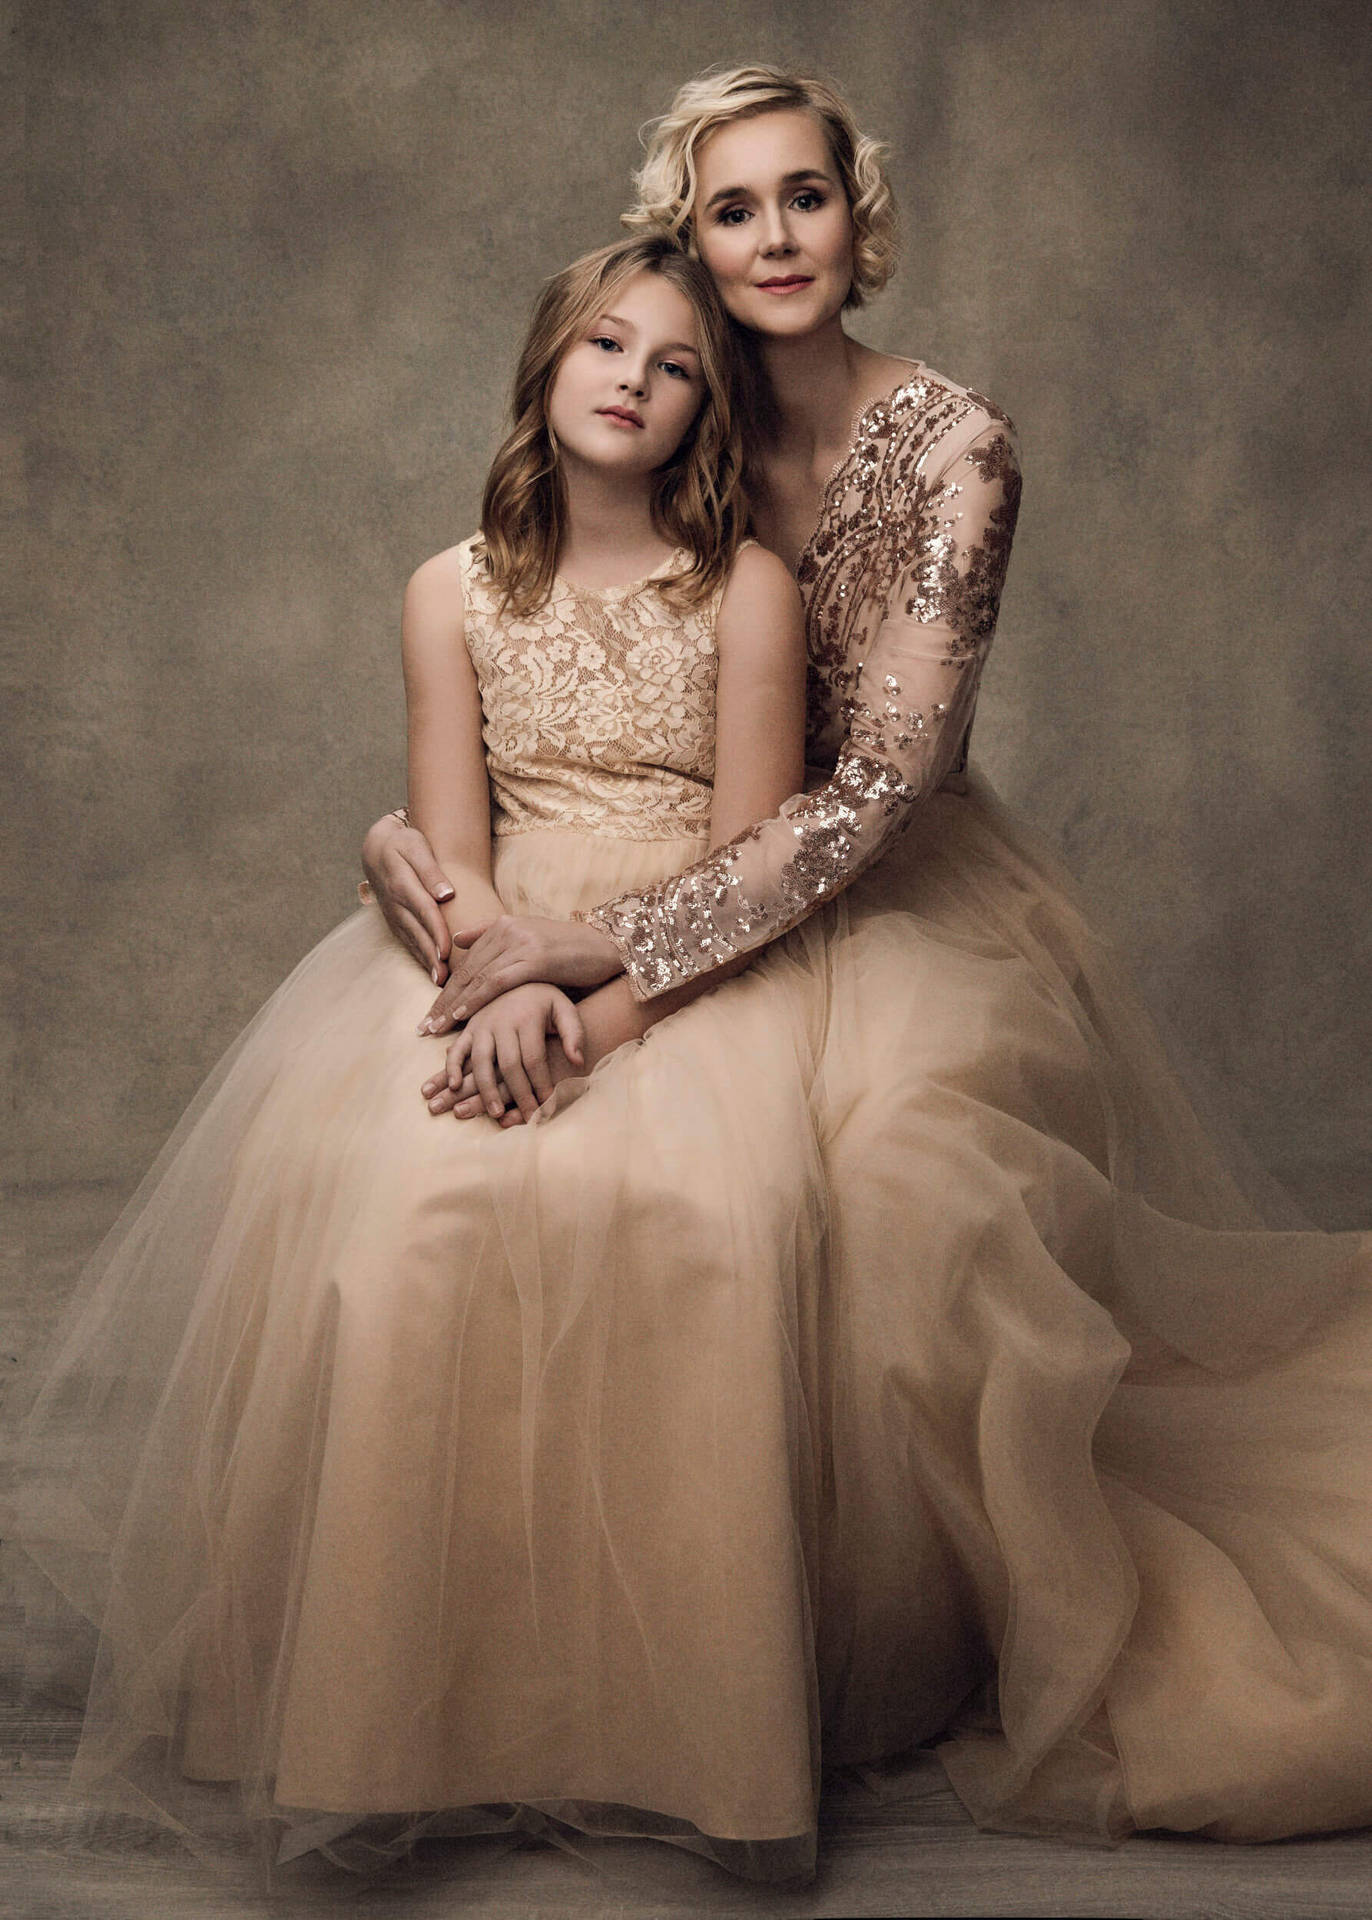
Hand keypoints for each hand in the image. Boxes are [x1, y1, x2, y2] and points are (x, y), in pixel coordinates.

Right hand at [361, 812, 455, 981]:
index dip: (435, 932)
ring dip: (425, 962)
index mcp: (402, 884)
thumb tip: (446, 894)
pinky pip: (406, 941)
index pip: (423, 911)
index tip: (447, 952)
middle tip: (446, 979)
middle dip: (431, 956)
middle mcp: (395, 904)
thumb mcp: (416, 846)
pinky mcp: (394, 921)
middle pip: (417, 933)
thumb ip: (431, 870)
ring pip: (411, 941)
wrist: (376, 849)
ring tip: (440, 982)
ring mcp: (392, 915)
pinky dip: (419, 957)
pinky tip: (431, 971)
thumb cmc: (403, 844)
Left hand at [417, 916, 620, 1035]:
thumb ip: (493, 936)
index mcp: (503, 924)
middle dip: (442, 1002)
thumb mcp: (530, 938)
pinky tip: (461, 1015)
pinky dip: (476, 1000)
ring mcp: (520, 943)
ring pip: (476, 978)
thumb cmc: (572, 951)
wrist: (609, 946)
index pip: (467, 962)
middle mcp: (508, 930)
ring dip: (452, 1006)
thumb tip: (458, 938)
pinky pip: (496, 982)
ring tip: (436, 1029)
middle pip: (466, 971)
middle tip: (424, 1028)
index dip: (445, 989)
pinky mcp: (534, 958)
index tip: (430, 1014)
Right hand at [421, 984, 585, 1124]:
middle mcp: (503, 1021)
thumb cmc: (546, 999)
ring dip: (486, 1090)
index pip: (534, 1059)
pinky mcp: (469, 1027)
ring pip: (481, 1061)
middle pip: (509, 1065)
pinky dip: (451, 1067)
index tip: (549, 1106)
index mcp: (528, 1018)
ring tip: (496, 1114)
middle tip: (529, 1118)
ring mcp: (482, 1024)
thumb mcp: (565, 1009)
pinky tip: (453, 1086)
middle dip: (519, 1095)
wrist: (519, 975)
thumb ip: (574, 1033)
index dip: (541, 1085)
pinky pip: (456, 1049)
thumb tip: (577, 1061)